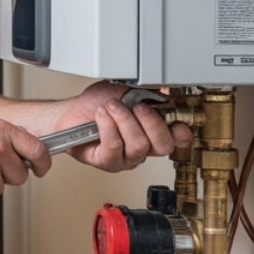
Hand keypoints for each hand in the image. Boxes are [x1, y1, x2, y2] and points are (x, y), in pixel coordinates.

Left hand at [47, 82, 190, 172]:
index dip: (181, 132)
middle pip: (163, 145)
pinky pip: (115, 147)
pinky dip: (108, 126)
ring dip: (124, 120)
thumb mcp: (126, 91)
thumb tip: (163, 94)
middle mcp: (143, 148)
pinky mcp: (108, 162)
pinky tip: (102, 116)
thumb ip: (147, 94)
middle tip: (137, 106)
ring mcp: (126, 158)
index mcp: (153, 132)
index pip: (177, 139)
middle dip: (152, 122)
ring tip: (111, 107)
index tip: (177, 121)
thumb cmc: (98, 103)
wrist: (71, 112)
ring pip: (138, 145)